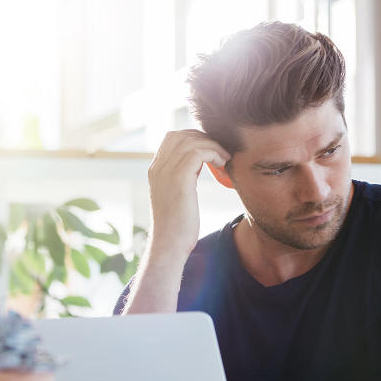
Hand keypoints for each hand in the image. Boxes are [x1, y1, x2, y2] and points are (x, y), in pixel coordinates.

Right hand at [146, 130, 230, 262]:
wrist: (169, 245)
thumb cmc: (178, 226)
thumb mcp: (177, 196)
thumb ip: (182, 177)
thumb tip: (197, 166)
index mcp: (155, 170)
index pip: (173, 138)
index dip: (195, 139)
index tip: (211, 151)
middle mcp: (158, 167)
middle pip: (181, 135)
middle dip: (204, 139)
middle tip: (220, 152)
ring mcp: (166, 172)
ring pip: (191, 140)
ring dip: (212, 146)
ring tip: (224, 159)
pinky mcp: (179, 179)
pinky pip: (198, 152)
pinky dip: (214, 153)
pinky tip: (222, 164)